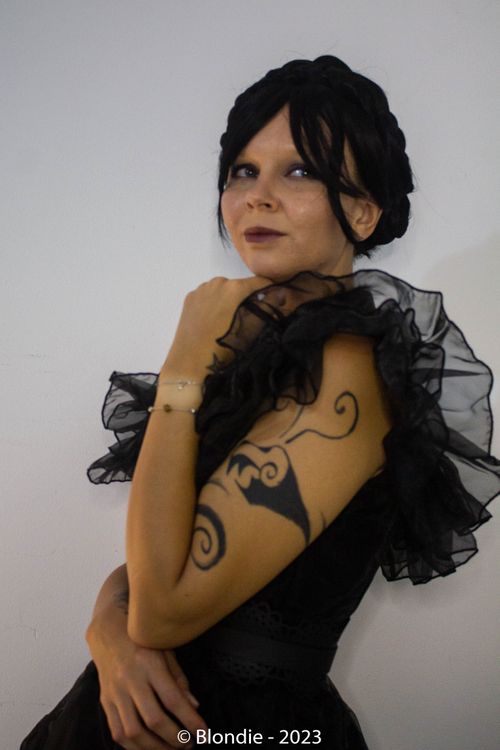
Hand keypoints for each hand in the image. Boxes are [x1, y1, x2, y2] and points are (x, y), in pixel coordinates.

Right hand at [88, 622, 207, 748]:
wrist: (107, 632)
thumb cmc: (142, 641)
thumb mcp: (165, 650)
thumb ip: (179, 679)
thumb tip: (193, 706)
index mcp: (149, 664)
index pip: (172, 699)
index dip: (189, 720)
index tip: (203, 732)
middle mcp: (130, 680)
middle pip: (153, 719)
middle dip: (175, 738)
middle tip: (189, 744)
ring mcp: (115, 693)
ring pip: (133, 731)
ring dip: (155, 748)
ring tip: (171, 749)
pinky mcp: (105, 702)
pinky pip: (117, 732)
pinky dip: (134, 747)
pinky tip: (149, 748)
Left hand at [163, 275, 275, 375]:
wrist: (190, 364)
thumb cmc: (225, 349)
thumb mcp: (252, 330)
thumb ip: (268, 307)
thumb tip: (282, 292)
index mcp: (234, 288)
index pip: (260, 282)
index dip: (271, 291)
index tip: (276, 301)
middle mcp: (217, 282)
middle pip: (241, 285)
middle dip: (248, 297)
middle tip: (250, 318)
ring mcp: (201, 289)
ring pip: (224, 290)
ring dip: (231, 300)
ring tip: (230, 321)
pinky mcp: (189, 298)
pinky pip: (209, 295)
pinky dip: (215, 303)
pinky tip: (214, 320)